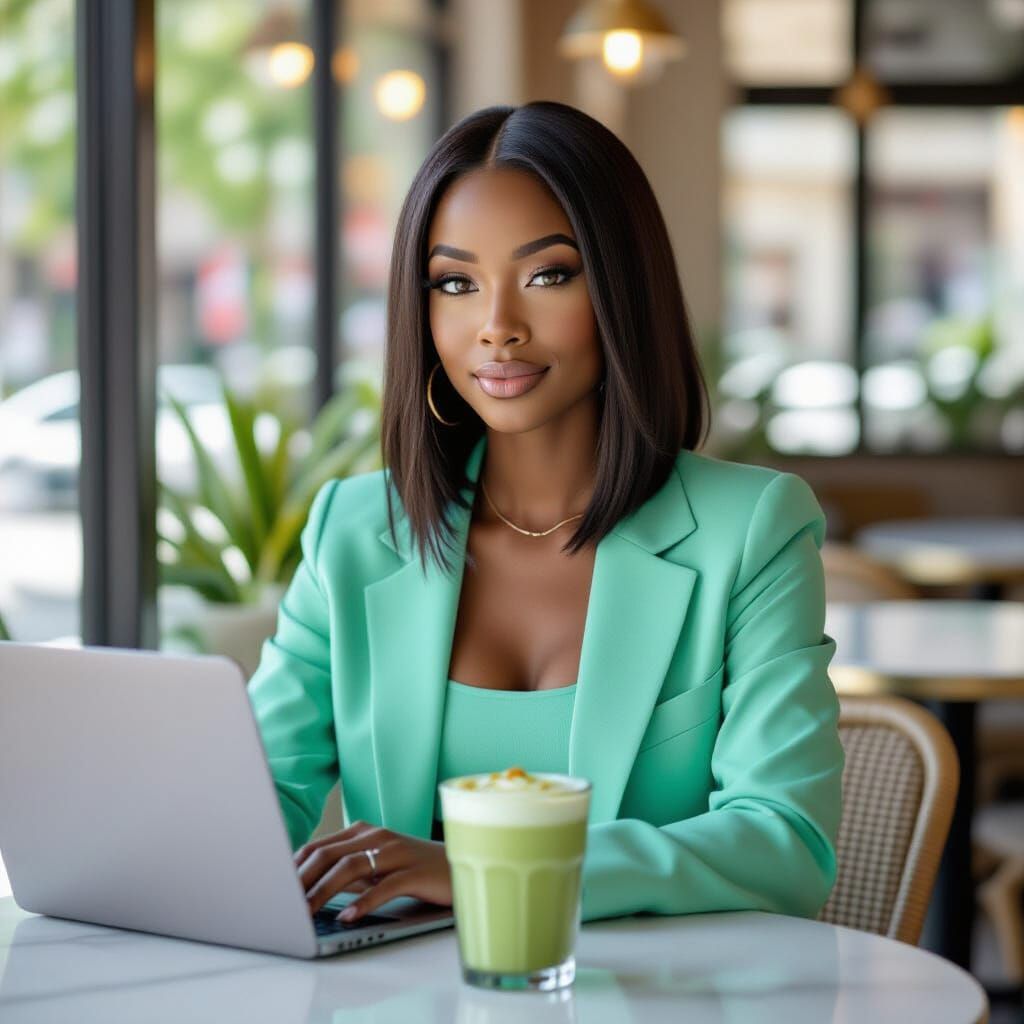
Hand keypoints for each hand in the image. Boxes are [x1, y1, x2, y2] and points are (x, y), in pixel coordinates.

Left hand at [294, 820, 451, 922]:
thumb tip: (311, 886)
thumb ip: (348, 870)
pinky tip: (347, 916)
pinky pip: (383, 886)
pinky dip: (362, 902)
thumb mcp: (376, 865)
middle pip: (329, 854)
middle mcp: (377, 836)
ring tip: (305, 912)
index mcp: (364, 831)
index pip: (319, 846)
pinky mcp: (414, 872)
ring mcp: (396, 852)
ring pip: (351, 867)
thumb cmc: (414, 868)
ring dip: (323, 891)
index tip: (275, 888)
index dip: (294, 867)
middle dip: (301, 880)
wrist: (458, 866)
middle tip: (282, 904)